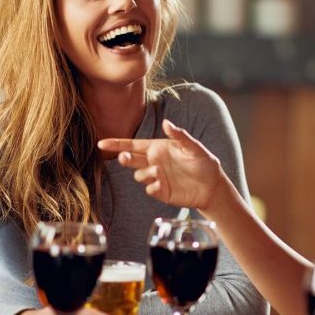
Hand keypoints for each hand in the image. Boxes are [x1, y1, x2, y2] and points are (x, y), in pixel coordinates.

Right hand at [98, 119, 225, 210]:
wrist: (213, 186)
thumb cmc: (204, 163)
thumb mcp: (194, 147)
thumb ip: (180, 136)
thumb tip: (166, 123)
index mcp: (157, 148)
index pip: (132, 145)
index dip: (116, 144)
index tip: (101, 143)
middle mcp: (153, 162)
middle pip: (131, 160)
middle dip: (125, 158)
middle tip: (124, 157)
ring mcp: (156, 178)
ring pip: (139, 175)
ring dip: (144, 173)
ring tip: (158, 171)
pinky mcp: (161, 192)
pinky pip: (150, 189)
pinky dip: (152, 186)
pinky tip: (162, 184)